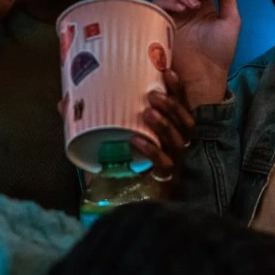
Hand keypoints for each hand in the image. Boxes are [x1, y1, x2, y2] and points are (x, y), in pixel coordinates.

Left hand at [131, 69, 195, 194]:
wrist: (155, 203)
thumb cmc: (142, 160)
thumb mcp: (138, 135)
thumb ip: (128, 116)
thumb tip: (89, 96)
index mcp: (181, 131)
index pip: (185, 106)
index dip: (179, 90)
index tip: (168, 71)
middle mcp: (184, 144)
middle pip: (185, 123)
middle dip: (171, 106)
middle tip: (153, 95)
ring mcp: (177, 162)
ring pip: (177, 141)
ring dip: (163, 125)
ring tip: (148, 113)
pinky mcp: (168, 178)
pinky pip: (162, 164)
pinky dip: (150, 150)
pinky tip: (136, 140)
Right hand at [153, 0, 240, 106]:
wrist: (206, 73)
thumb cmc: (221, 50)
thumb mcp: (232, 20)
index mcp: (204, 4)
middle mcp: (187, 7)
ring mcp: (173, 14)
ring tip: (193, 5)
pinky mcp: (162, 23)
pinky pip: (158, 3)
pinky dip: (169, 1)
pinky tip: (182, 9)